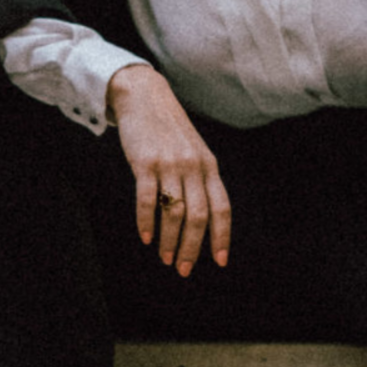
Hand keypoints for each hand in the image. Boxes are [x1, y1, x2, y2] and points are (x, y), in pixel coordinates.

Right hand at [109, 65, 230, 275]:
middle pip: (199, 216)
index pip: (222, 207)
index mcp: (209, 166)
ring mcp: (169, 164)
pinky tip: (145, 238)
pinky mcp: (145, 162)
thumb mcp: (193, 151)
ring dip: (170, 241)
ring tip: (165, 259)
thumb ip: (200, 179)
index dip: (222, 236)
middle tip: (185, 270)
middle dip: (193, 247)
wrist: (144, 96)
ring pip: (174, 212)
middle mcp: (193, 166)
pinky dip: (146, 222)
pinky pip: (146, 199)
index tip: (219, 261)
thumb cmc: (168, 129)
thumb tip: (202, 218)